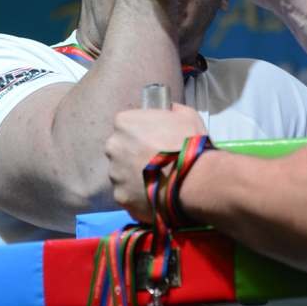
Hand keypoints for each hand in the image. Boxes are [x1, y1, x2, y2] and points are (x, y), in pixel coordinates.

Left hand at [105, 103, 206, 221]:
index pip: (126, 124)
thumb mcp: (186, 115)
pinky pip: (127, 193)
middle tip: (154, 161)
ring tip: (156, 181)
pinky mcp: (120, 195)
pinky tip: (154, 195)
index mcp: (124, 122)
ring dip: (134, 175)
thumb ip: (172, 110)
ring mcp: (114, 173)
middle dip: (133, 154)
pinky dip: (137, 195)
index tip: (154, 140)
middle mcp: (113, 146)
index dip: (141, 132)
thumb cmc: (188, 143)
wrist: (193, 180)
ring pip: (121, 172)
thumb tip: (171, 110)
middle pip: (120, 148)